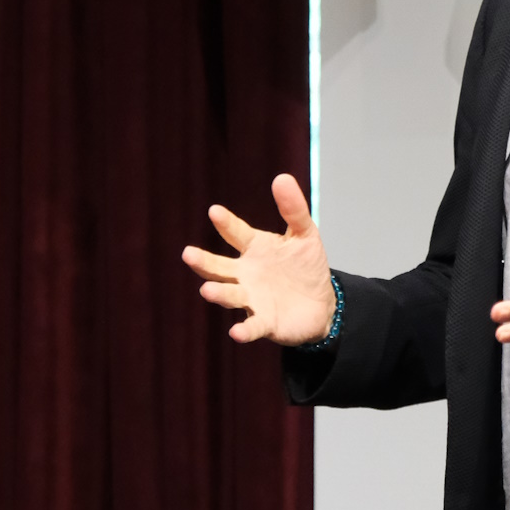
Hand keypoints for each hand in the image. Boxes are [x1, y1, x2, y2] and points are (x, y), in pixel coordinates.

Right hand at [183, 174, 338, 345]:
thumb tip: (281, 177)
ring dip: (219, 294)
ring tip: (207, 290)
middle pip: (219, 267)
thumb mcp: (305, 234)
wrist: (321, 304)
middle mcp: (246, 274)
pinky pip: (252, 325)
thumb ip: (293, 209)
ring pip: (230, 295)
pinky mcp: (264, 322)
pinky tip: (236, 332)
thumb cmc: (306, 266)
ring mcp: (252, 298)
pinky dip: (244, 330)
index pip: (237, 233)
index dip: (226, 223)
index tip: (214, 212)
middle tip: (188, 254)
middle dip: (204, 262)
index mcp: (255, 248)